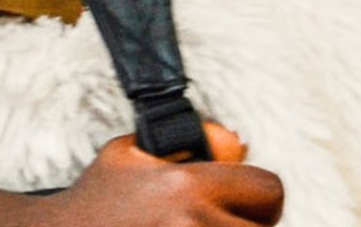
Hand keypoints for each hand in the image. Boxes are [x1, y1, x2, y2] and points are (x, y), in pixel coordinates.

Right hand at [36, 124, 282, 225]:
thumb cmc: (93, 200)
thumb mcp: (129, 153)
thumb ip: (184, 141)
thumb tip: (234, 142)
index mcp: (188, 185)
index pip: (267, 189)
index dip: (260, 196)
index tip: (246, 203)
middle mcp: (193, 224)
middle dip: (248, 224)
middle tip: (225, 222)